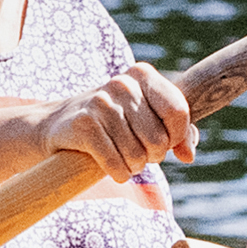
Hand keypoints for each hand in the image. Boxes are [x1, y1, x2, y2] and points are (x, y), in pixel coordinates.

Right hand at [43, 63, 197, 179]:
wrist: (59, 124)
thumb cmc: (114, 123)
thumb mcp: (147, 118)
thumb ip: (178, 132)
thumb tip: (188, 155)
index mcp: (143, 74)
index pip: (178, 111)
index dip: (176, 136)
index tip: (166, 142)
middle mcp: (122, 83)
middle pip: (158, 139)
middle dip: (152, 156)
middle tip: (138, 152)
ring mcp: (101, 102)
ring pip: (137, 155)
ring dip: (133, 167)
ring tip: (123, 159)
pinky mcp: (84, 124)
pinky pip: (115, 163)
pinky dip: (118, 173)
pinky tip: (113, 168)